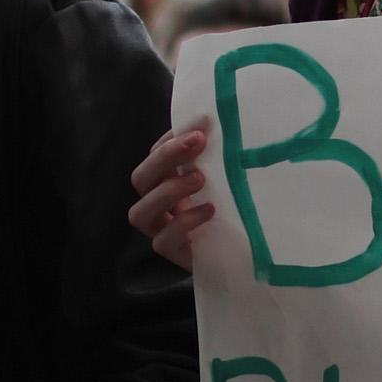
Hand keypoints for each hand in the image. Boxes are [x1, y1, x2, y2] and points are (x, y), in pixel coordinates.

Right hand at [129, 120, 215, 270]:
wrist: (241, 253)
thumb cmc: (229, 212)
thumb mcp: (223, 182)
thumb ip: (215, 160)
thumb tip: (217, 127)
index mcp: (165, 183)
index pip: (154, 156)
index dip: (170, 140)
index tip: (198, 128)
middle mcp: (156, 205)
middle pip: (141, 178)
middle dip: (165, 157)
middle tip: (197, 143)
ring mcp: (160, 231)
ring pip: (140, 212)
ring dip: (168, 190)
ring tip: (200, 178)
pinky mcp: (173, 254)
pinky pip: (163, 241)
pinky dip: (184, 223)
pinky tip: (209, 211)